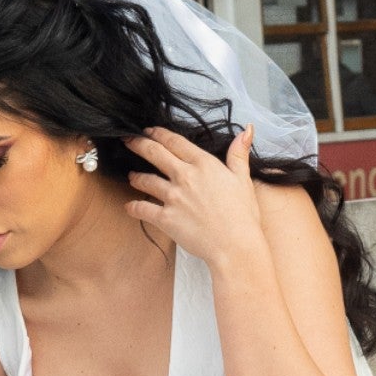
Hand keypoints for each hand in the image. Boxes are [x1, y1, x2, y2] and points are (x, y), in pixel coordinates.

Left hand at [124, 125, 266, 273]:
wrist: (235, 245)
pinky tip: (129, 206)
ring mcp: (173, 197)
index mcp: (203, 164)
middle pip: (155, 153)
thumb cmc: (242, 215)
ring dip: (136, 177)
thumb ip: (239, 153)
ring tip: (132, 177)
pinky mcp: (165, 218)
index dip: (159, 133)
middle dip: (139, 144)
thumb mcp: (243, 179)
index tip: (149, 130)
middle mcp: (185, 176)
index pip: (175, 142)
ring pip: (146, 180)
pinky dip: (134, 207)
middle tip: (128, 140)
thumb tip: (246, 129)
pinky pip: (143, 209)